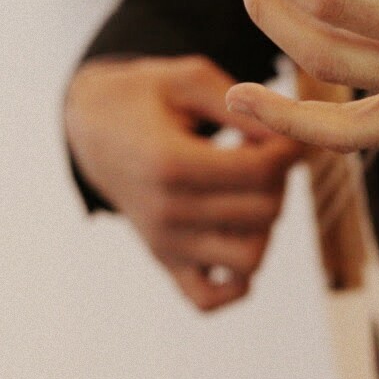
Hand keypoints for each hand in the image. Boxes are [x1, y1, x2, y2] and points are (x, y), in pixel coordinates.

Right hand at [65, 55, 301, 309]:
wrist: (92, 128)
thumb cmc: (146, 97)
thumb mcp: (189, 78)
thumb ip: (241, 106)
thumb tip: (286, 137)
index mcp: (170, 162)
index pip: (261, 171)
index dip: (287, 148)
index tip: (277, 131)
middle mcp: (167, 212)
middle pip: (266, 212)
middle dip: (279, 179)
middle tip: (261, 154)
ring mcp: (166, 244)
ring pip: (251, 259)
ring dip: (265, 224)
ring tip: (247, 190)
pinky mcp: (166, 263)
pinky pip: (210, 299)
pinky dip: (236, 280)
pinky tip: (238, 235)